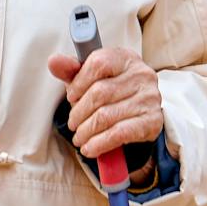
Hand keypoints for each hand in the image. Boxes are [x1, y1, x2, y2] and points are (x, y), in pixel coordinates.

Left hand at [47, 47, 162, 159]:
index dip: (79, 82)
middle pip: (100, 93)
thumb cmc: (110, 90)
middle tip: (72, 124)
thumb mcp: (89, 77)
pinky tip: (89, 148)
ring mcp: (150, 98)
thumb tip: (54, 62)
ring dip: (86, 131)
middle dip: (79, 112)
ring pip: (106, 115)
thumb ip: (71, 70)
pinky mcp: (152, 121)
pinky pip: (119, 133)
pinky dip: (99, 143)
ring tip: (79, 137)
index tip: (71, 97)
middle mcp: (142, 74)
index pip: (99, 63)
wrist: (138, 113)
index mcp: (125, 57)